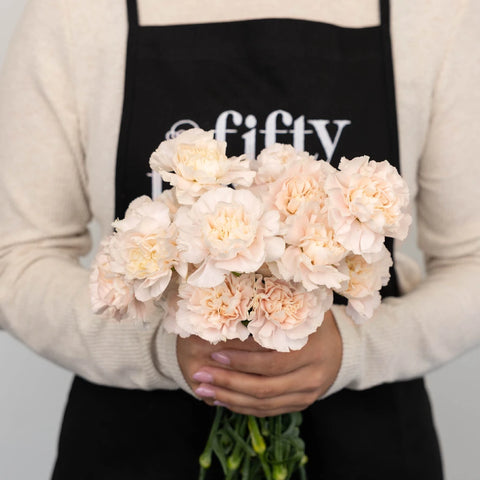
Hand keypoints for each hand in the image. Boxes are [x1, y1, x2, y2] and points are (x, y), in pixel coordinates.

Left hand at [177, 311, 341, 416]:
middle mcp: (311, 377)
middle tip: (199, 376)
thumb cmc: (313, 321)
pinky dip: (242, 407)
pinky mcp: (300, 404)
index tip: (214, 352)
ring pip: (263, 404)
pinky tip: (221, 399)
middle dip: (228, 383)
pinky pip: (268, 411)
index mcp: (312, 351)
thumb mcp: (302, 309)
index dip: (241, 361)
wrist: (342, 348)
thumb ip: (276, 306)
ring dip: (229, 398)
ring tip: (202, 389)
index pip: (271, 362)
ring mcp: (307, 395)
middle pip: (264, 387)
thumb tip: (235, 294)